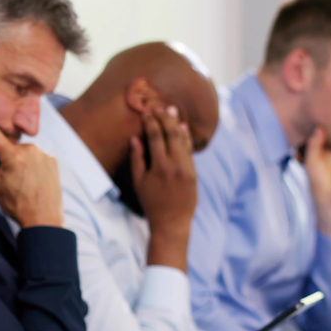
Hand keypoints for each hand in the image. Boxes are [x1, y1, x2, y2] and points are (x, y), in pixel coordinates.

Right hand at [0, 103, 64, 228]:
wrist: (45, 219)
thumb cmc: (17, 204)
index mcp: (13, 155)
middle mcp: (30, 149)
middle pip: (8, 145)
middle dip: (1, 156)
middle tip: (1, 176)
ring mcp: (44, 153)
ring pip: (22, 151)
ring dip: (17, 161)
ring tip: (19, 182)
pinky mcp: (53, 159)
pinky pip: (36, 156)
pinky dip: (30, 164)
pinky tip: (30, 180)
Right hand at [134, 106, 198, 270]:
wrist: (172, 223)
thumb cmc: (151, 203)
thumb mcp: (139, 182)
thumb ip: (137, 159)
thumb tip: (135, 138)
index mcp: (160, 167)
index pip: (156, 136)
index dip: (151, 122)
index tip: (147, 113)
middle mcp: (176, 165)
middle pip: (172, 134)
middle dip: (165, 118)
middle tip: (160, 107)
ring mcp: (187, 169)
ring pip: (183, 140)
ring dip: (177, 124)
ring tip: (171, 111)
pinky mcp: (194, 173)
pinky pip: (190, 151)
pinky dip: (186, 138)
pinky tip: (182, 128)